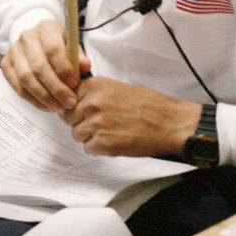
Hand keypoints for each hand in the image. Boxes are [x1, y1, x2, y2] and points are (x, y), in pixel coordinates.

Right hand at [1, 19, 89, 112]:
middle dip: (56, 89)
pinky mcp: (6, 64)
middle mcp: (27, 37)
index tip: (75, 85)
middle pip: (39, 67)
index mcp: (46, 28)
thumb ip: (79, 56)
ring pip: (26, 78)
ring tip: (58, 106)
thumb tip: (85, 66)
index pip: (53, 49)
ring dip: (44, 96)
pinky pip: (17, 86)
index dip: (64, 70)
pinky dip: (32, 99)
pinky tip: (46, 105)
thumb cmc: (58, 45)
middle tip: (69, 102)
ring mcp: (14, 50)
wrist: (36, 41)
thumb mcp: (71, 45)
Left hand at [61, 77, 200, 157]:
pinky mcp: (103, 143)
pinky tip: (114, 142)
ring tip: (109, 133)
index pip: (66, 98)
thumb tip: (74, 100)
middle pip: (68, 117)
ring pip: (77, 134)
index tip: (82, 111)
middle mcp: (92, 103)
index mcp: (94, 86)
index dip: (74, 107)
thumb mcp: (116, 88)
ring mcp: (96, 124)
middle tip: (100, 124)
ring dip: (90, 136)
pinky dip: (99, 149)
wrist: (169, 122)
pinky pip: (88, 148)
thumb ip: (94, 92)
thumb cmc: (148, 105)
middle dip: (81, 122)